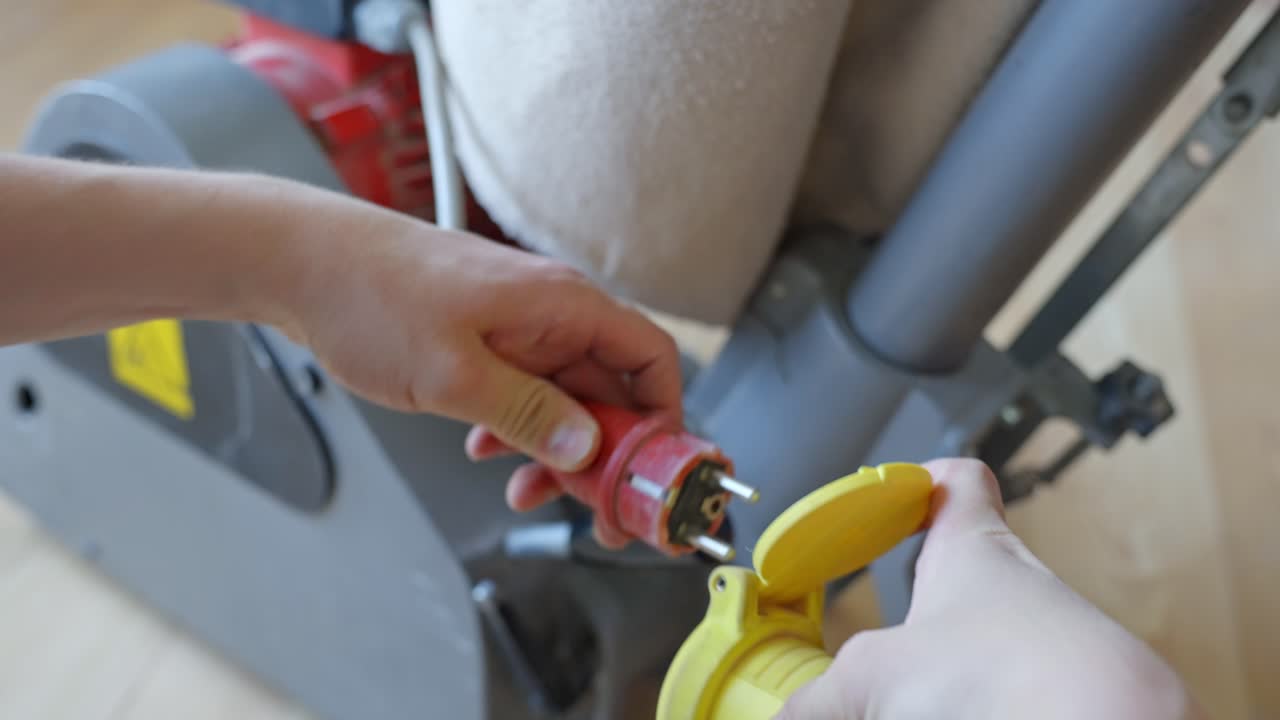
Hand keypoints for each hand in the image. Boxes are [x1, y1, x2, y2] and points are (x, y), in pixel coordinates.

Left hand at [279, 201, 681, 546]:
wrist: (302, 263)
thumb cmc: (370, 295)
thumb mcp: (453, 374)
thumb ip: (527, 414)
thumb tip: (585, 448)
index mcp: (560, 304)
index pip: (650, 357)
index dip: (663, 418)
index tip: (650, 473)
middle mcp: (549, 311)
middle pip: (611, 389)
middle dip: (606, 454)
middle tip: (596, 510)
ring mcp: (517, 325)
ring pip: (566, 398)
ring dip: (556, 449)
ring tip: (527, 491)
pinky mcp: (486, 340)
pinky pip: (524, 393)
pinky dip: (516, 429)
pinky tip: (484, 451)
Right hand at [778, 459, 1202, 719]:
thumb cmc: (1018, 677)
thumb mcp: (876, 680)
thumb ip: (821, 696)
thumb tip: (786, 717)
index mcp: (973, 552)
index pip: (955, 482)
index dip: (921, 478)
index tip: (895, 489)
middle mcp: (1020, 592)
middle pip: (961, 580)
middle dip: (913, 616)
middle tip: (870, 648)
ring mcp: (1051, 649)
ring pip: (984, 646)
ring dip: (941, 676)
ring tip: (901, 704)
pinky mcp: (1070, 699)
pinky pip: (1008, 694)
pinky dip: (975, 705)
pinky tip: (948, 719)